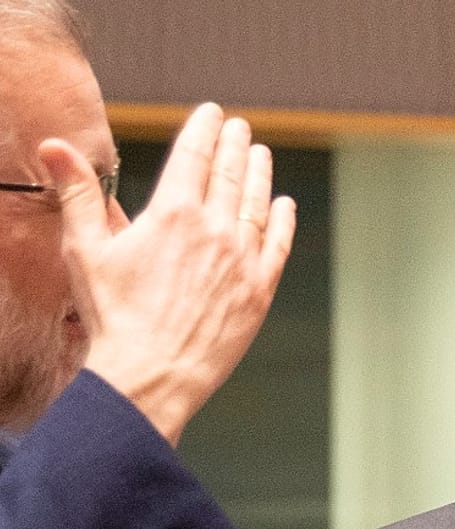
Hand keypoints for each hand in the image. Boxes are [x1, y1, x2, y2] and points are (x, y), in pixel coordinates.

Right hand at [38, 102, 295, 444]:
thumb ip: (79, 194)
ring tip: (260, 153)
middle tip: (239, 127)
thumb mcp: (86, 249)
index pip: (195, 156)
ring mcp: (242, 260)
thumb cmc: (114, 316)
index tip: (212, 113)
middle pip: (230, 174)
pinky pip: (279, 245)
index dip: (205, 130)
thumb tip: (55, 146)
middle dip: (234, 145)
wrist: (151, 374)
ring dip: (259, 174)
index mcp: (173, 213)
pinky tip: (284, 204)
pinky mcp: (260, 290)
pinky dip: (283, 220)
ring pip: (257, 204)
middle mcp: (215, 230)